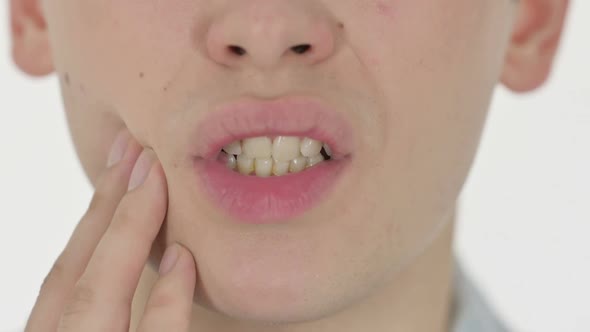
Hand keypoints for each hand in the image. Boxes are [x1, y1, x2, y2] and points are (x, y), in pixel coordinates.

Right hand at [24, 129, 196, 331]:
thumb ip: (112, 314)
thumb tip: (164, 266)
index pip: (65, 276)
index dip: (94, 217)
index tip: (122, 166)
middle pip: (74, 272)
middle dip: (104, 205)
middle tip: (136, 147)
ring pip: (95, 296)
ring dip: (126, 232)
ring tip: (156, 178)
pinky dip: (167, 299)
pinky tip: (183, 258)